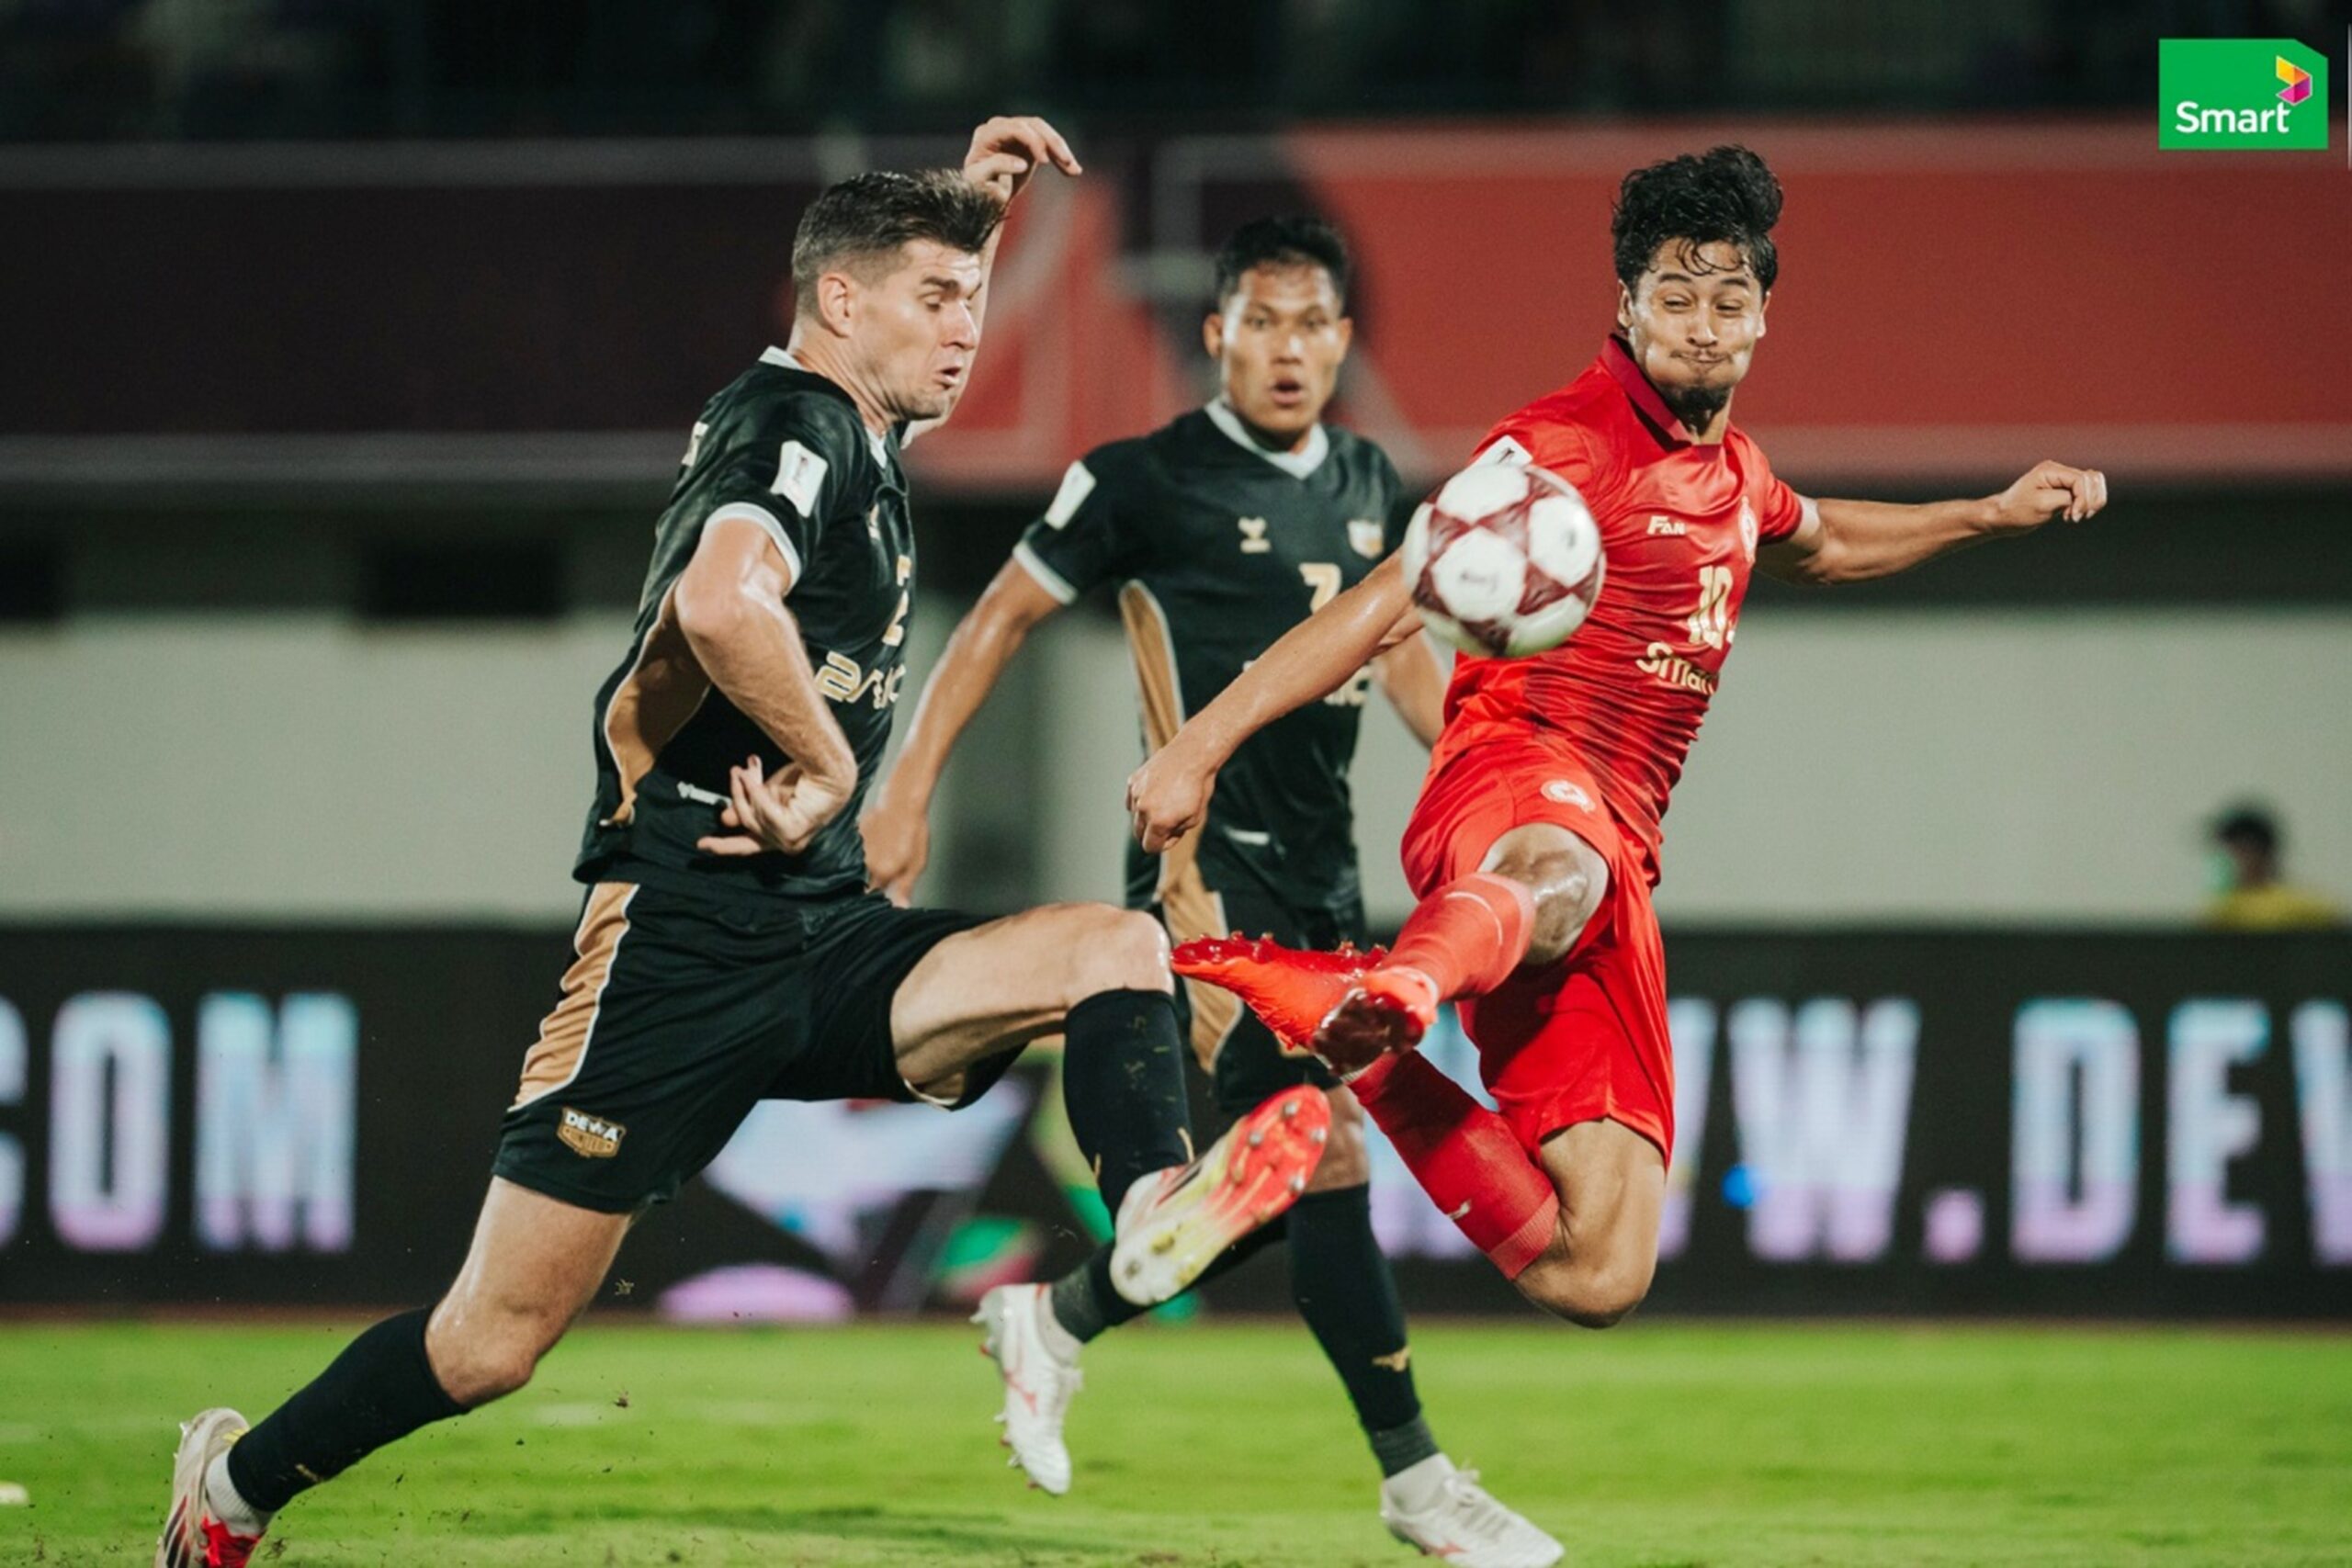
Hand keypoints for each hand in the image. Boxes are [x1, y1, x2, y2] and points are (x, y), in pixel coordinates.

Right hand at [696, 754, 853, 857]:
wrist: (827, 770)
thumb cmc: (802, 781)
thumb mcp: (767, 795)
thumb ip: (748, 807)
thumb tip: (725, 819)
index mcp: (780, 837)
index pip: (748, 846)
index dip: (724, 846)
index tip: (702, 844)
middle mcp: (787, 844)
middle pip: (746, 830)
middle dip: (734, 807)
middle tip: (730, 783)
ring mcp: (791, 841)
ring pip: (751, 817)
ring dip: (747, 787)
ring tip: (748, 767)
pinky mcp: (792, 831)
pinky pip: (761, 810)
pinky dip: (756, 790)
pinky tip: (756, 771)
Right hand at [859, 791, 930, 906]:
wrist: (903, 802)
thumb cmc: (914, 832)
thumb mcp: (917, 864)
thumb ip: (905, 887)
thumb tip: (900, 908)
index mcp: (880, 874)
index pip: (870, 897)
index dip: (873, 901)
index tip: (878, 901)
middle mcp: (864, 864)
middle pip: (859, 883)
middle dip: (866, 886)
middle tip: (878, 881)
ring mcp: (856, 849)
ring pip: (854, 868)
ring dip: (861, 870)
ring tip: (875, 863)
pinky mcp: (853, 836)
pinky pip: (852, 852)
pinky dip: (859, 854)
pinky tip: (871, 848)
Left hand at [961, 115, 1080, 207]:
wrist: (982, 196)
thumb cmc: (976, 189)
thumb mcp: (980, 181)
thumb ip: (997, 167)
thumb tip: (1021, 163)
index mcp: (986, 134)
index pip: (1015, 128)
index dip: (1033, 141)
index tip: (1045, 161)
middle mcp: (1001, 127)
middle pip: (1033, 126)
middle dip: (1052, 143)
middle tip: (1067, 161)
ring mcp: (1015, 132)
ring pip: (1044, 132)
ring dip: (1061, 150)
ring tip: (1074, 169)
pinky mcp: (1028, 142)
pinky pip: (1048, 145)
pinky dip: (1061, 158)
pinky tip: (1074, 171)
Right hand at [1127, 739, 1216, 854]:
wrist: (1193, 755)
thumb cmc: (1197, 787)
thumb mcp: (1194, 818)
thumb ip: (1176, 832)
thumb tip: (1164, 837)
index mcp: (1158, 822)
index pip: (1150, 847)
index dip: (1163, 844)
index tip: (1174, 832)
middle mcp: (1143, 809)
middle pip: (1139, 834)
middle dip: (1153, 832)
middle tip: (1170, 821)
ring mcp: (1136, 794)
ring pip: (1135, 816)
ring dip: (1147, 815)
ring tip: (1166, 802)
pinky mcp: (1133, 781)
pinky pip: (1132, 799)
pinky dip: (1141, 801)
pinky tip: (1156, 793)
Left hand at [1987, 460, 2108, 531]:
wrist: (2002, 518)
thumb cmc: (2017, 511)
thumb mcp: (2043, 504)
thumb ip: (2068, 498)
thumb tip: (2086, 497)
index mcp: (2051, 470)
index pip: (2082, 480)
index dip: (2084, 499)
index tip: (2073, 517)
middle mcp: (2058, 471)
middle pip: (2093, 479)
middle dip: (2091, 500)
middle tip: (2076, 517)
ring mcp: (2061, 481)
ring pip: (2092, 485)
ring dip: (2090, 503)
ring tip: (2074, 517)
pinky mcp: (2063, 491)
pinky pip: (2085, 494)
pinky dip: (2084, 506)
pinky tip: (2070, 516)